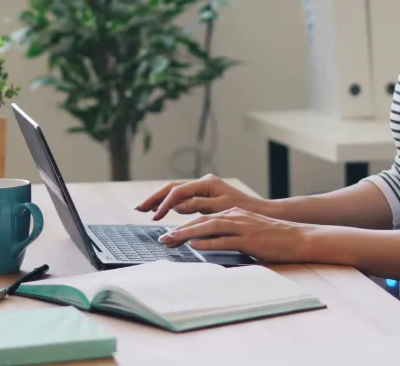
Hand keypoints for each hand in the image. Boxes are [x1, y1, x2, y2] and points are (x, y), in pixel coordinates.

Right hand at [134, 174, 267, 220]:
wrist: (261, 212)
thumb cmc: (245, 211)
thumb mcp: (222, 209)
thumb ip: (199, 205)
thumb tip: (177, 205)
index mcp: (207, 183)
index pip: (179, 192)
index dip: (164, 204)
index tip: (155, 217)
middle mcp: (203, 183)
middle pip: (172, 188)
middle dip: (155, 198)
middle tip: (139, 208)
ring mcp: (203, 188)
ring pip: (175, 192)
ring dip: (160, 200)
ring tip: (145, 209)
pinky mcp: (204, 196)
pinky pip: (182, 198)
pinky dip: (170, 204)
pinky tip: (161, 210)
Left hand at [157, 208, 314, 263]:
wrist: (297, 238)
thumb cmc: (271, 238)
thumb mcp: (245, 232)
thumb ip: (226, 235)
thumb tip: (204, 242)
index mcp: (233, 214)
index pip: (203, 218)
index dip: (183, 226)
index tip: (168, 234)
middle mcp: (235, 217)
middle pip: (201, 220)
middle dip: (179, 229)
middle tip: (162, 238)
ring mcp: (242, 227)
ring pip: (209, 227)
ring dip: (187, 233)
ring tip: (171, 240)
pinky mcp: (249, 239)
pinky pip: (225, 239)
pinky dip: (209, 241)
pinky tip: (196, 245)